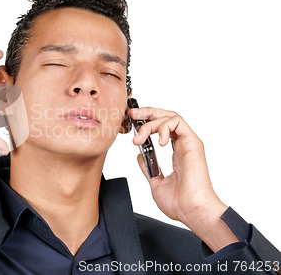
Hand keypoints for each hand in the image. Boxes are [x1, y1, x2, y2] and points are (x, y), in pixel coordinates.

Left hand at [130, 107, 237, 251]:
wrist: (192, 211)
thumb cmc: (180, 203)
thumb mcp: (156, 183)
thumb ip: (149, 168)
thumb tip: (140, 156)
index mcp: (177, 153)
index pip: (162, 129)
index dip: (147, 122)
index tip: (131, 123)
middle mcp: (183, 145)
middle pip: (166, 117)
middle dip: (147, 112)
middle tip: (131, 114)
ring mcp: (189, 143)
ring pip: (170, 117)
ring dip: (150, 122)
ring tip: (139, 138)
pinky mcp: (193, 143)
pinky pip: (178, 122)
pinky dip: (163, 126)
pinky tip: (156, 142)